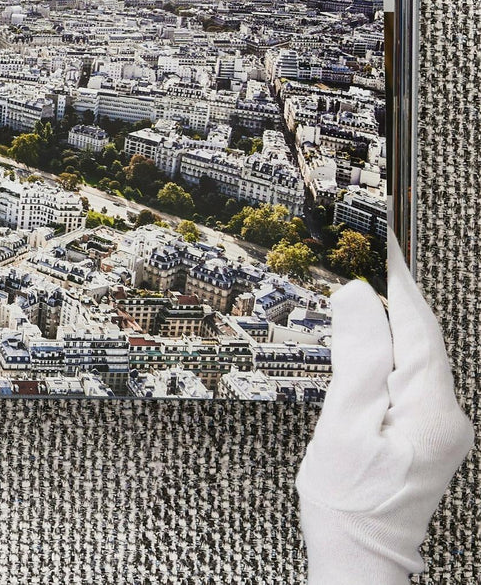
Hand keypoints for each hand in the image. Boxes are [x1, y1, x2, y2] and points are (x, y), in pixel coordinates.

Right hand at [296, 232, 473, 584]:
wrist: (359, 560)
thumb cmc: (348, 502)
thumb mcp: (344, 424)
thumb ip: (357, 357)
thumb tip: (358, 298)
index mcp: (434, 410)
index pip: (418, 327)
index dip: (398, 281)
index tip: (383, 242)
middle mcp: (450, 417)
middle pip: (422, 341)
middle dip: (395, 297)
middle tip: (367, 255)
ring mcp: (443, 429)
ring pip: (416, 361)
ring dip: (391, 326)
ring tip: (361, 290)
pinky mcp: (428, 438)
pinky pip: (410, 382)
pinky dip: (389, 357)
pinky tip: (367, 345)